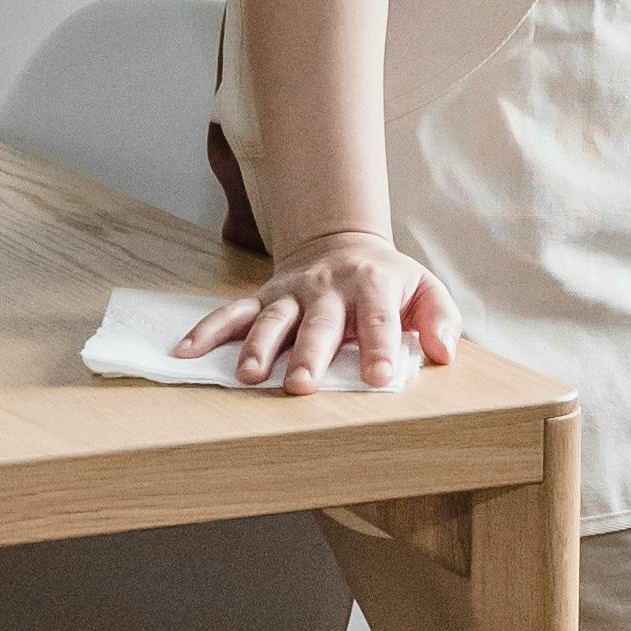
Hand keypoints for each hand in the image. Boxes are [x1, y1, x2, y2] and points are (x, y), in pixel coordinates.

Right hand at [177, 227, 457, 394]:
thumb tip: (444, 352)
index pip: (377, 318)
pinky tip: (186, 353)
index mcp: (372, 285)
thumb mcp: (424, 289)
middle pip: (318, 323)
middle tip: (302, 386)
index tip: (379, 377)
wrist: (341, 243)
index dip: (377, 346)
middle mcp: (328, 288)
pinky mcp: (262, 299)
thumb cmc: (388, 281)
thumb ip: (439, 318)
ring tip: (248, 377)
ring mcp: (290, 293)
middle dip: (309, 354)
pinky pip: (231, 314)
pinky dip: (207, 332)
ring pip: (271, 320)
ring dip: (258, 348)